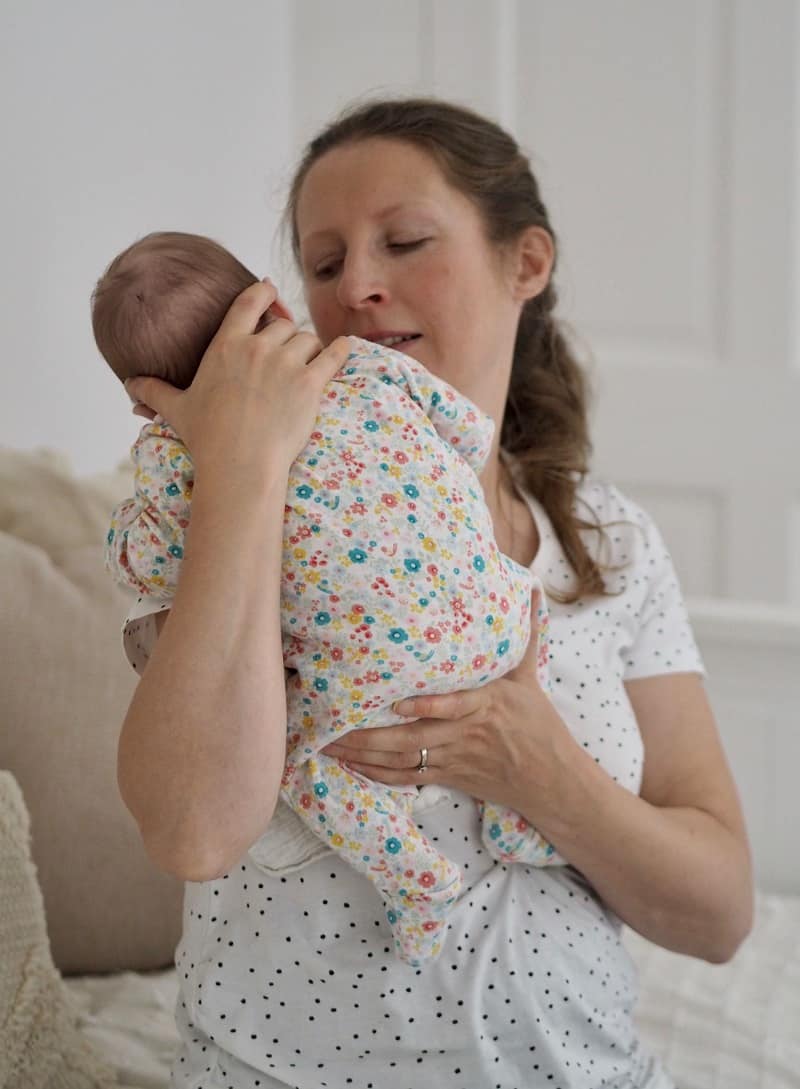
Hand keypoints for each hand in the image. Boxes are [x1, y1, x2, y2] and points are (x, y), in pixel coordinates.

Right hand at [123, 279, 351, 480]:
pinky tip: (344, 348)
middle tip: (287, 357)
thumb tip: (130, 385)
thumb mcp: (177, 410)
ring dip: (309, 351)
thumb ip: (155, 391)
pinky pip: (333, 356)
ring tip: (307, 367)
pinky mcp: (311, 384)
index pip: (248, 302)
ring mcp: (286, 364)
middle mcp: (257, 348)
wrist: (239, 466)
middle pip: (283, 325)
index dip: (263, 292)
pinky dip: (340, 351)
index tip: (269, 290)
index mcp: (225, 346)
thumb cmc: (207, 439)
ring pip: (307, 340)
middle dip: (286, 338)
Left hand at [321, 589, 572, 817]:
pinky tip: (350, 765)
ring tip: (327, 744)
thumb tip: (530, 587)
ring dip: (364, 754)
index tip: (398, 703)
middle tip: (333, 725)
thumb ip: (523, 633)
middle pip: (414, 738)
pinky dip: (378, 775)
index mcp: (487, 705)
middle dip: (370, 736)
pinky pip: (408, 778)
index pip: (456, 706)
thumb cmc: (538, 723)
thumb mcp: (530, 677)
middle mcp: (466, 733)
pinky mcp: (448, 777)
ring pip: (404, 759)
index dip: (428, 706)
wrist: (551, 780)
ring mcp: (454, 758)